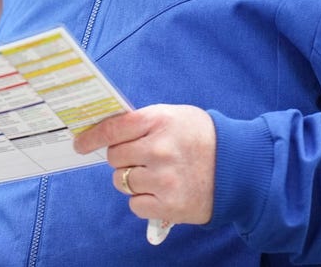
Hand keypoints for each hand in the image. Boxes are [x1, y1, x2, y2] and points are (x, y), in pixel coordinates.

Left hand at [73, 104, 215, 224]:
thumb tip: (109, 131)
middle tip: (139, 157)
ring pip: (121, 181)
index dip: (92, 137)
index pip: (113, 129)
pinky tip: (160, 191)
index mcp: (160, 121)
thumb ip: (145, 121)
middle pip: (114, 157)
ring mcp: (163, 179)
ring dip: (132, 179)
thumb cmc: (204, 138)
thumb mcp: (176, 116)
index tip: (80, 143)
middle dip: (122, 158)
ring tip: (155, 174)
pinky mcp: (168, 205)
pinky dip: (143, 199)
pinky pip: (135, 204)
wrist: (240, 167)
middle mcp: (159, 149)